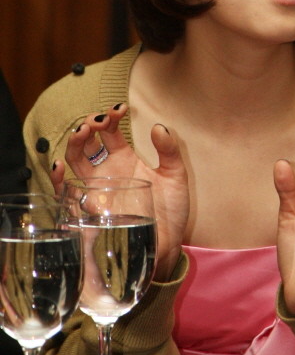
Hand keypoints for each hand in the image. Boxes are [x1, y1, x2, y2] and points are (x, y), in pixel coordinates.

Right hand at [51, 104, 188, 280]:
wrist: (168, 245)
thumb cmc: (171, 211)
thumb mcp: (176, 177)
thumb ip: (170, 151)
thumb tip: (158, 127)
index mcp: (124, 158)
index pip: (110, 131)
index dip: (111, 117)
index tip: (120, 109)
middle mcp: (107, 171)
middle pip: (87, 143)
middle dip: (87, 126)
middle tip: (96, 121)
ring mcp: (96, 190)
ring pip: (74, 161)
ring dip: (74, 144)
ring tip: (82, 132)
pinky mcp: (91, 211)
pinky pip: (67, 194)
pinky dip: (59, 180)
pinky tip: (60, 166)